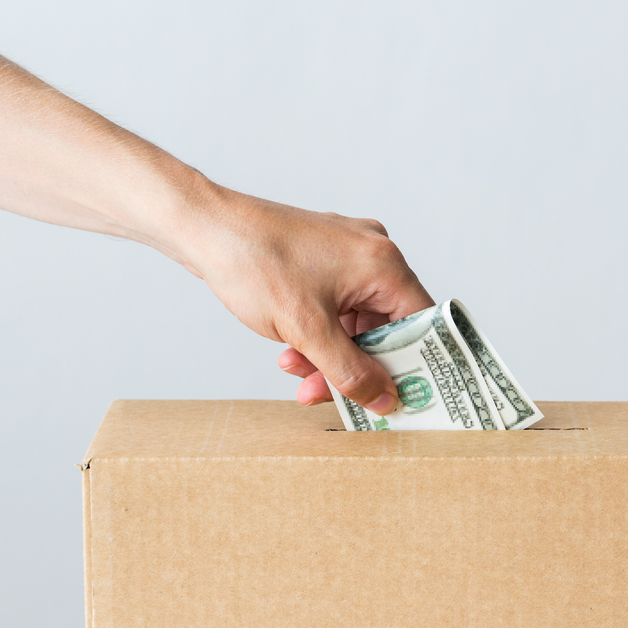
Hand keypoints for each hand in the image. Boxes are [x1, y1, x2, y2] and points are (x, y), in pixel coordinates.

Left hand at [180, 185, 433, 412]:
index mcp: (383, 264)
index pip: (422, 324)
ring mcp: (350, 255)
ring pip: (358, 323)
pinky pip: (339, 308)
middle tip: (332, 395)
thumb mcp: (307, 330)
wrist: (205, 228)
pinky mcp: (327, 260)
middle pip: (387, 328)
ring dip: (332, 355)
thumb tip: (386, 400)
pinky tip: (292, 351)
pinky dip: (320, 334)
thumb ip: (351, 372)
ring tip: (297, 372)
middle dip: (356, 366)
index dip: (415, 365)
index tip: (402, 398)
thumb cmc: (254, 262)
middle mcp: (374, 255)